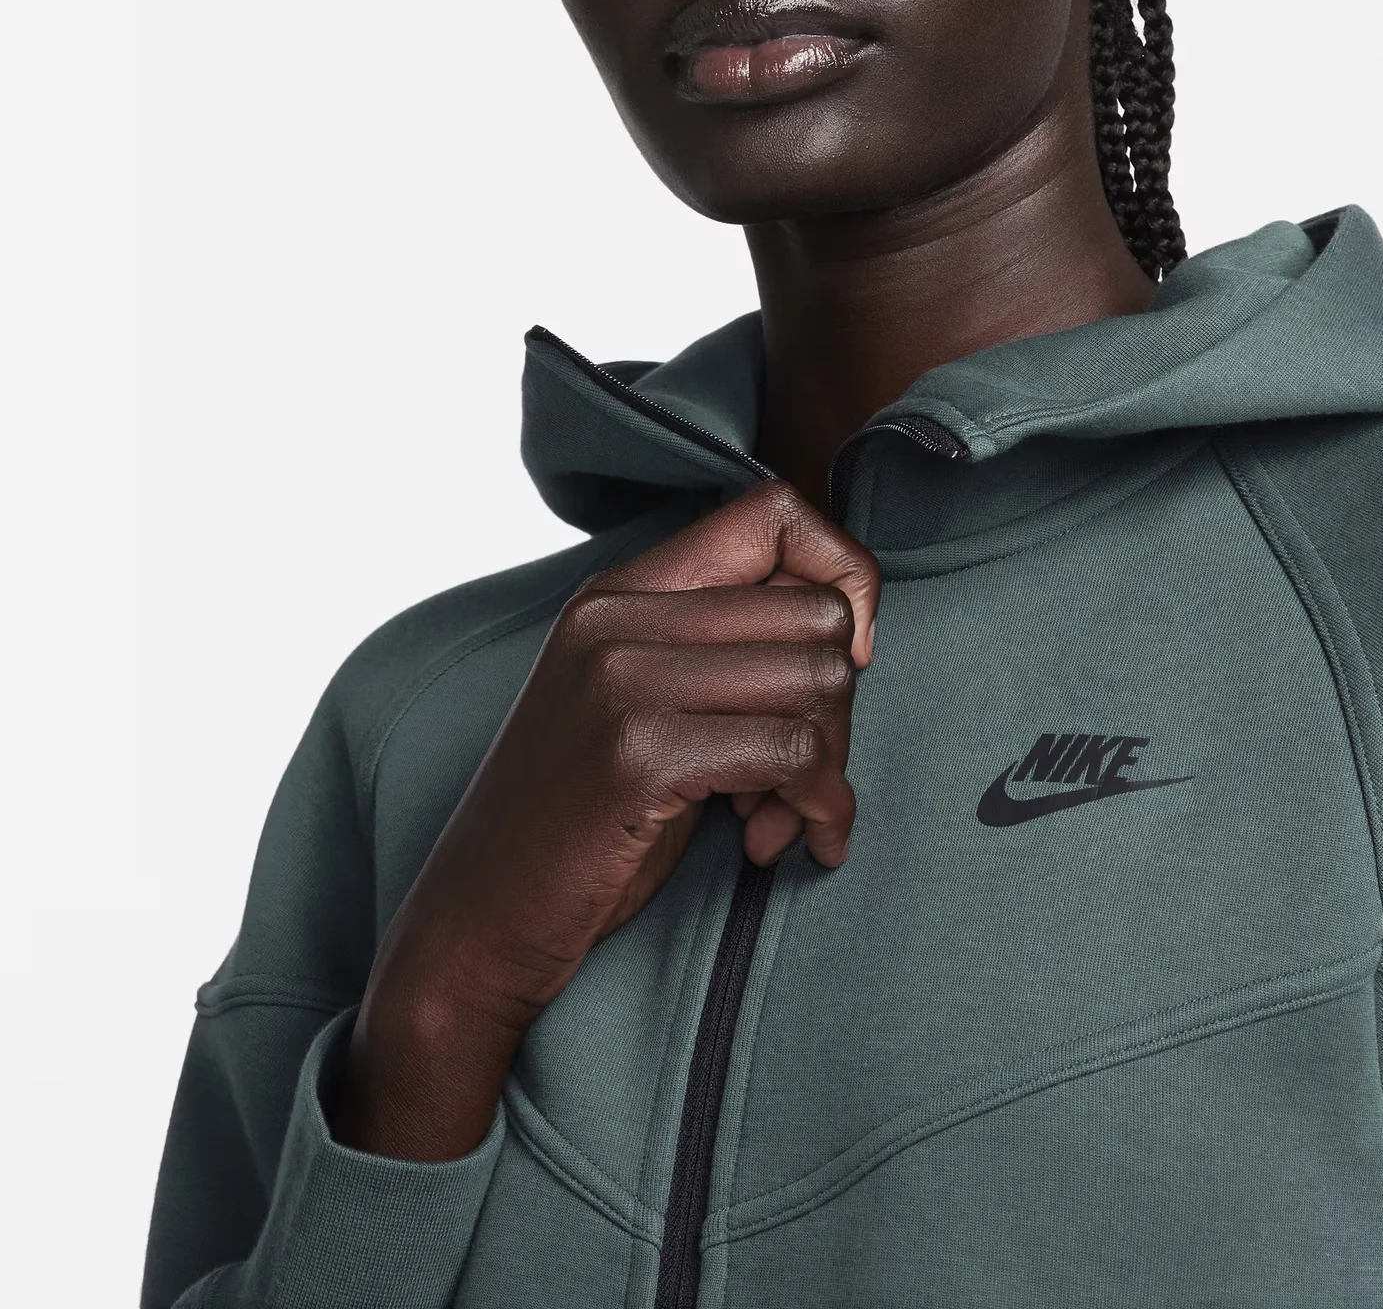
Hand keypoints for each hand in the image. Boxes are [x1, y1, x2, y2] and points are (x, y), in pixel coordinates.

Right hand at [330, 481, 878, 1159]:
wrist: (475, 923)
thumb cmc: (580, 821)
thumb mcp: (641, 701)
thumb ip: (722, 645)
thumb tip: (856, 622)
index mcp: (620, 589)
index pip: (777, 511)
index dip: (840, 573)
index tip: (840, 653)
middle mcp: (618, 616)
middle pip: (819, 611)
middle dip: (841, 701)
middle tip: (806, 769)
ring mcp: (624, 681)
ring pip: (821, 680)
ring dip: (831, 763)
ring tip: (786, 812)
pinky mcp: (640, 755)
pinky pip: (794, 752)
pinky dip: (819, 804)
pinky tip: (786, 842)